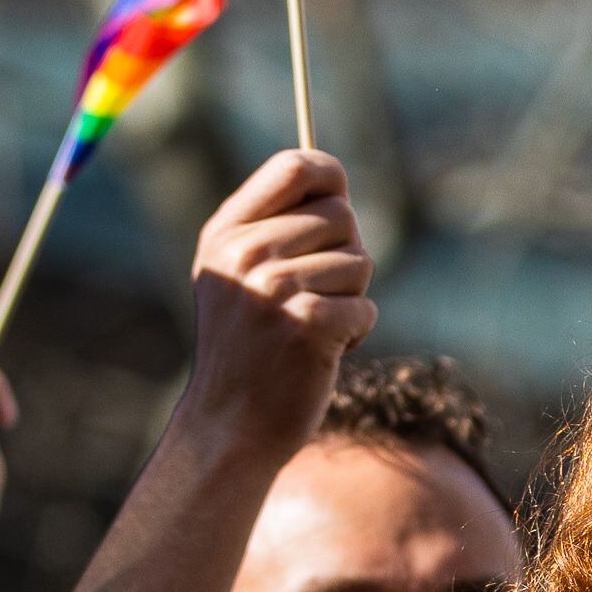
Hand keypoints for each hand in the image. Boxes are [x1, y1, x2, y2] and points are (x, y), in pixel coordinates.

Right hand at [176, 147, 376, 449]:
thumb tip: (337, 184)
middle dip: (345, 255)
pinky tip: (323, 352)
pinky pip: (365, 307)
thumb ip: (273, 227)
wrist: (230, 425)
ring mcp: (272, 290)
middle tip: (316, 294)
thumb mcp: (238, 277)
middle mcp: (245, 254)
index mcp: (226, 232)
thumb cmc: (247, 348)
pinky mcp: (306, 326)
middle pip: (341, 215)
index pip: (295, 166)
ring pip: (359, 263)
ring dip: (350, 298)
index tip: (338, 200)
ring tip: (312, 328)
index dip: (331, 178)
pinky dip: (356, 331)